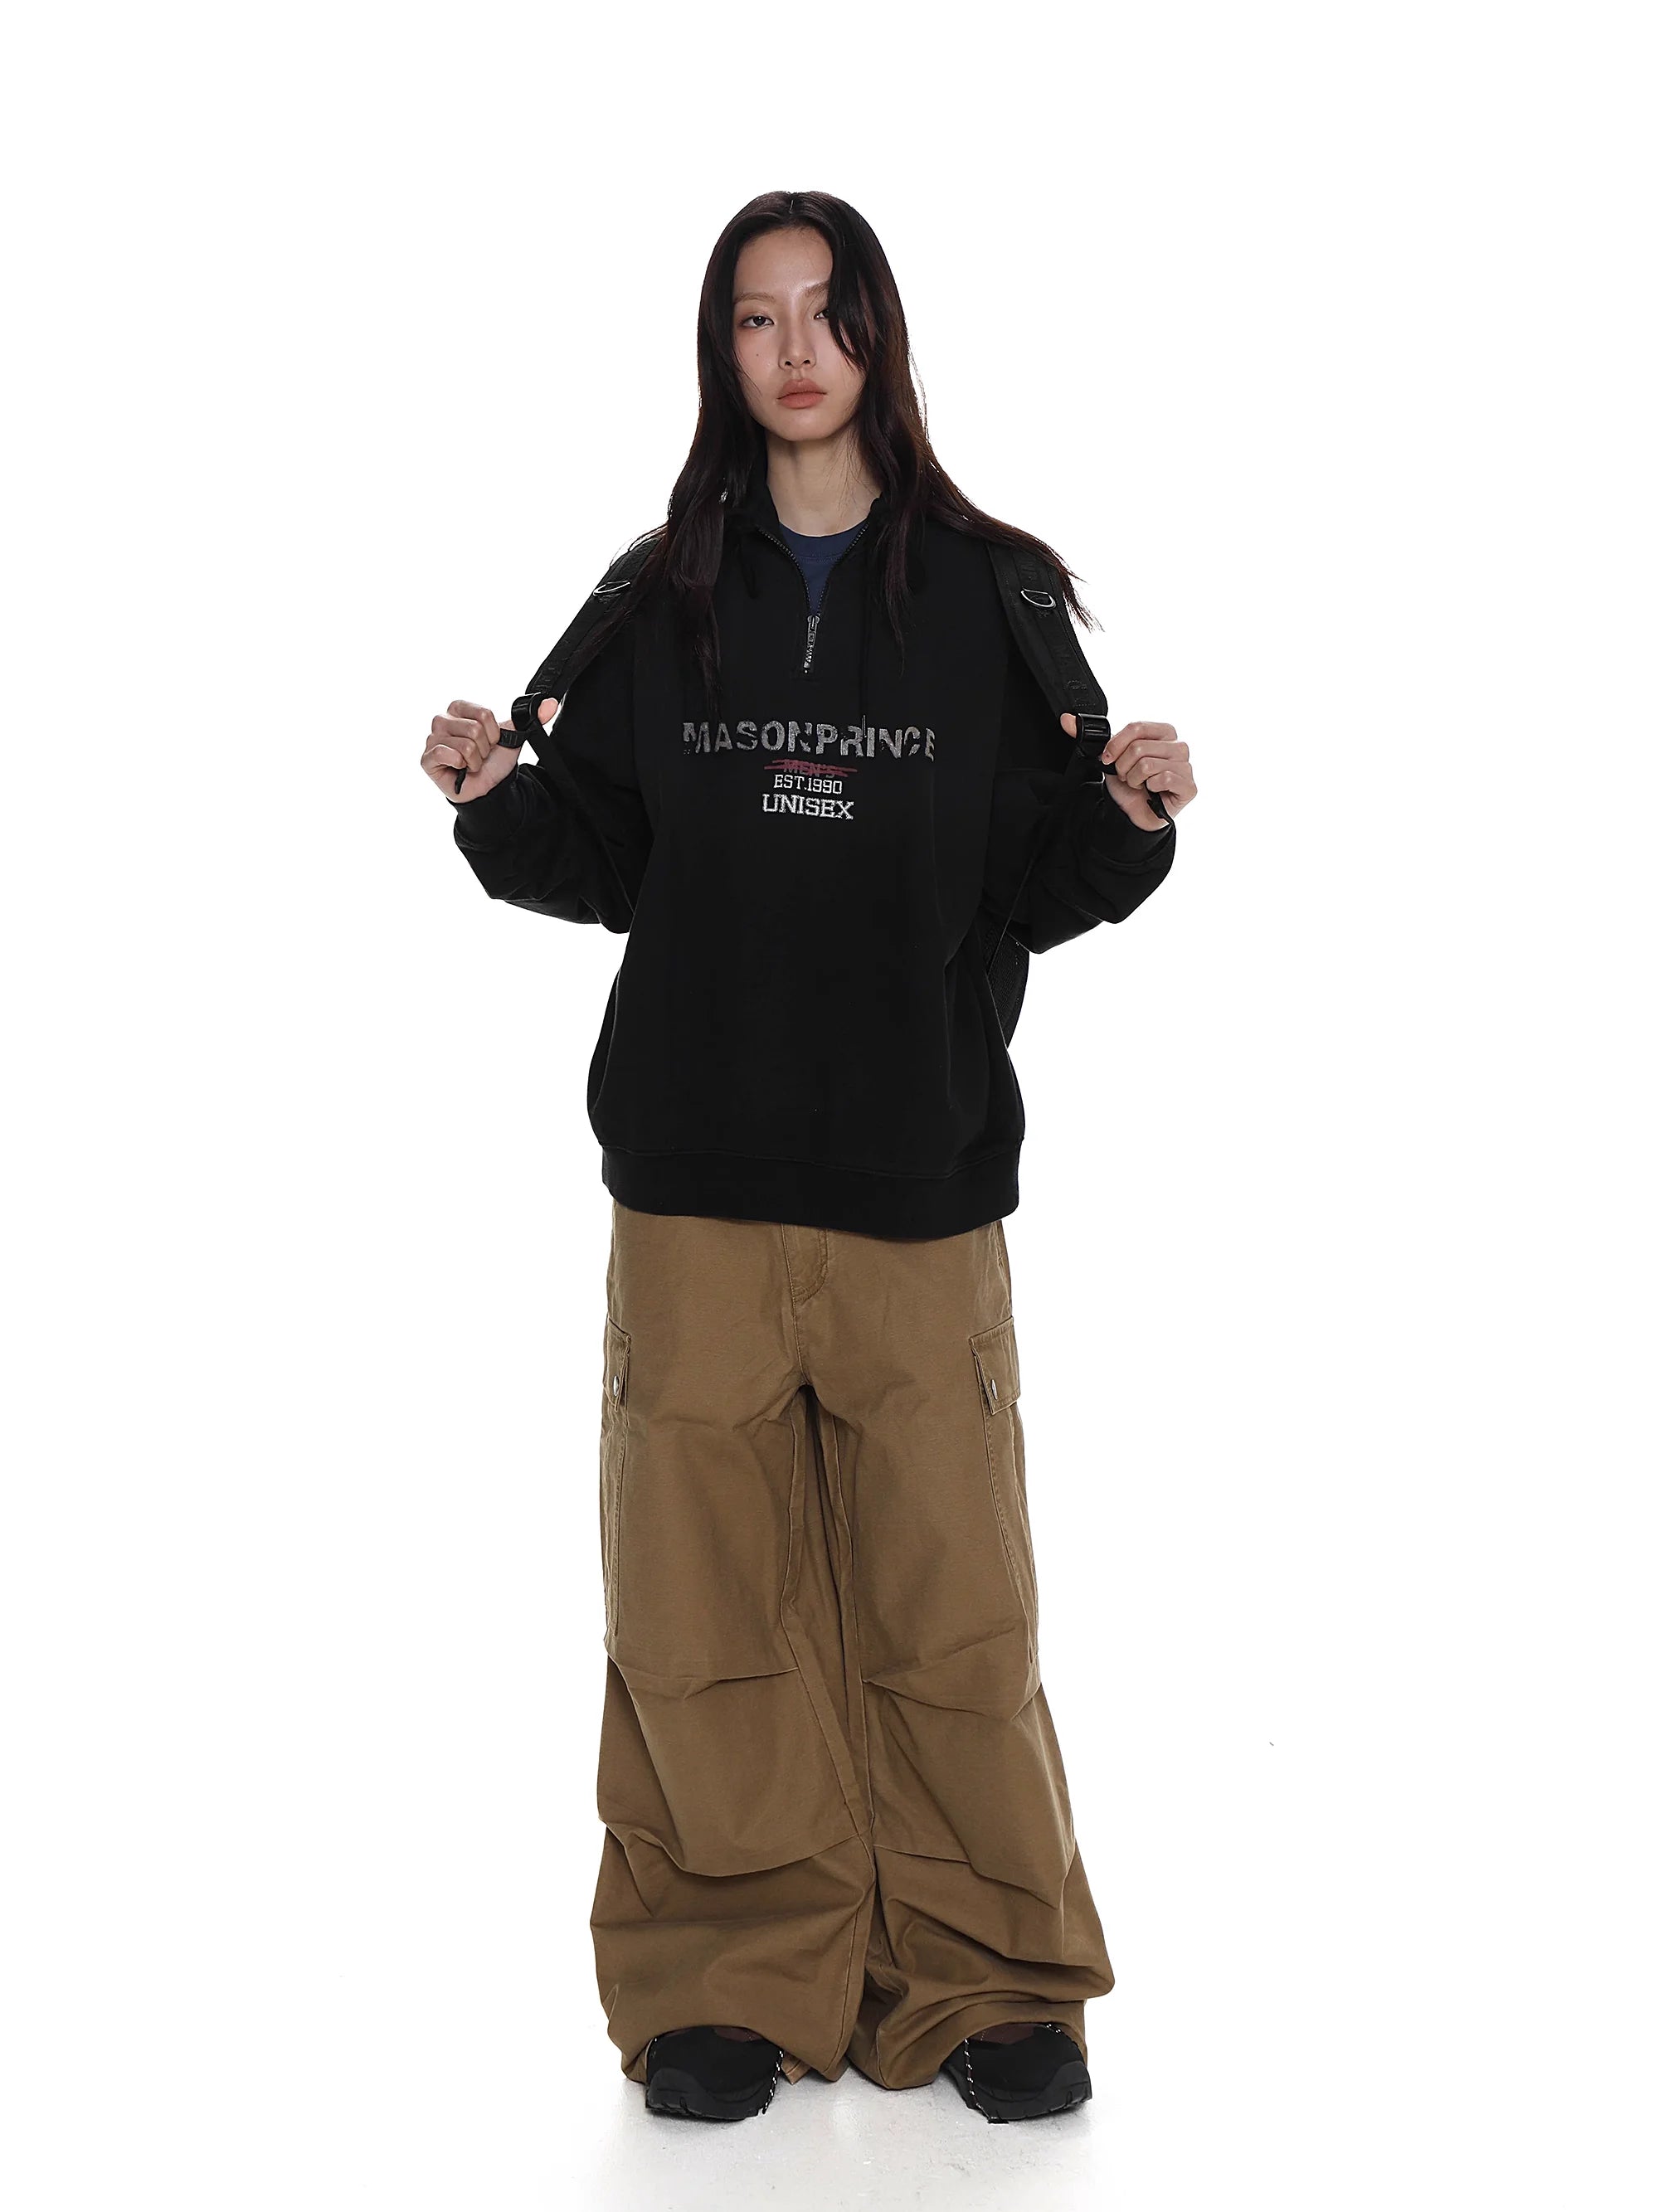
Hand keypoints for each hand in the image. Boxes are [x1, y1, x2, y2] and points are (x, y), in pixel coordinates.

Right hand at [422, 698, 556, 801]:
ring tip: (470, 763)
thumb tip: (552, 703)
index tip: (492, 741)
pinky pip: (446, 754)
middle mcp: (442, 720)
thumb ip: (530, 717)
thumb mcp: (513, 737)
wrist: (488, 788)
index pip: (483, 713)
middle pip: (474, 728)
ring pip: (465, 744)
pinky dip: (460, 765)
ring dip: (475, 760)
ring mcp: (432, 739)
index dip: (494, 732)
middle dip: (485, 748)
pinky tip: (459, 769)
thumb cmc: (494, 761)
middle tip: (480, 756)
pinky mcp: (426, 758)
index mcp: (459, 709)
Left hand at [1062, 714, 1194, 831]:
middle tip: (1127, 777)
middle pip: (1139, 747)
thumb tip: (1065, 719)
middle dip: (1124, 767)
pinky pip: (1162, 779)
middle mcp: (1179, 746)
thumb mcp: (1108, 757)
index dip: (1116, 745)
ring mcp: (1186, 766)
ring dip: (1134, 779)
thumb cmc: (1128, 783)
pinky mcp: (1189, 786)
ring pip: (1147, 764)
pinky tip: (1152, 792)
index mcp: (1164, 732)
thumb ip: (1087, 736)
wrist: (1132, 813)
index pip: (1137, 727)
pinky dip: (1150, 788)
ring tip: (1140, 785)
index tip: (1108, 760)